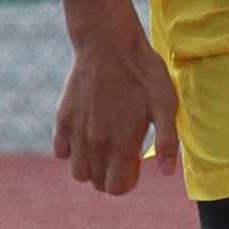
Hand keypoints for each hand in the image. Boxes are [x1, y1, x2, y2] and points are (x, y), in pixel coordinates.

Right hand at [54, 22, 180, 194]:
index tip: (136, 160)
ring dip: (92, 165)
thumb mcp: (166, 103)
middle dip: (111, 175)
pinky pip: (60, 152)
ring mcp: (76, 131)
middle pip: (97, 183)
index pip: (117, 187)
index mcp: (122, 143)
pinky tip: (86, 131)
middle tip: (122, 149)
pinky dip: (71, 149)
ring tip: (105, 142)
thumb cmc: (143, 72)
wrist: (108, 41)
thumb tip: (168, 173)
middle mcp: (95, 142)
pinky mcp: (62, 118)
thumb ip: (167, 140)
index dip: (129, 179)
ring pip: (78, 172)